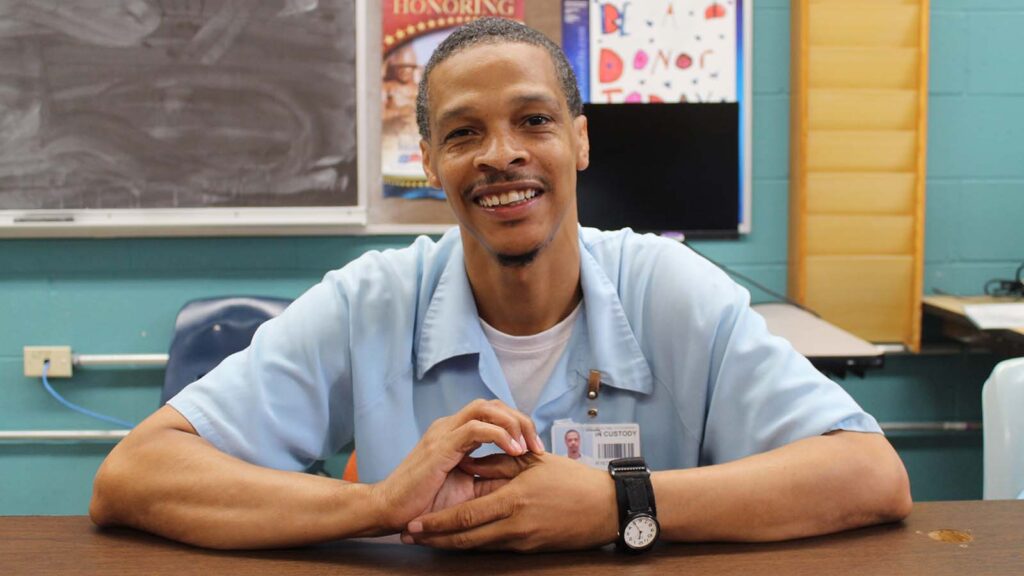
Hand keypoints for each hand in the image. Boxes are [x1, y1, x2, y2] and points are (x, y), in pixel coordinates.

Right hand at [369, 399, 543, 532]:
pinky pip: (475, 427)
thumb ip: (488, 476)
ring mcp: (443, 433)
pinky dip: (499, 435)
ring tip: (528, 446)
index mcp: (454, 432)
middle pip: (493, 404)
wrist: (388, 510)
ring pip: (486, 408)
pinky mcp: (440, 446)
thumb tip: (520, 476)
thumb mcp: (466, 488)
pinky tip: (514, 452)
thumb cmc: (424, 502)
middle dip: (521, 420)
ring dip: (513, 423)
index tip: (535, 448)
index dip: (517, 424)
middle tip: (538, 445)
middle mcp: (449, 426)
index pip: (492, 412)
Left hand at [401, 453, 618, 551]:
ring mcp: (521, 541)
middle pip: (464, 538)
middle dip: (434, 539)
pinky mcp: (530, 550)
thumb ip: (497, 464)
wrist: (606, 508)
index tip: (414, 523)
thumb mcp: (533, 463)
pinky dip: (473, 545)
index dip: (436, 523)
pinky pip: (494, 548)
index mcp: (512, 500)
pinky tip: (458, 541)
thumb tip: (465, 463)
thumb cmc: (572, 479)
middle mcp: (513, 525)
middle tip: (408, 537)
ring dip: (449, 545)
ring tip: (426, 541)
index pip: (465, 516)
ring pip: (476, 547)